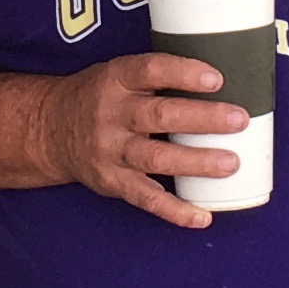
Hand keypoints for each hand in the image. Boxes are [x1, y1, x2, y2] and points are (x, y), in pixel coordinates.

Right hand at [29, 52, 243, 230]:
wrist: (49, 129)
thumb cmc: (98, 97)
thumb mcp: (117, 74)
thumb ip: (157, 77)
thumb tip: (221, 81)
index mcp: (116, 80)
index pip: (150, 70)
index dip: (183, 73)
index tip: (216, 79)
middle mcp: (112, 114)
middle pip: (160, 115)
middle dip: (203, 118)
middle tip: (239, 120)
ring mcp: (111, 151)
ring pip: (156, 158)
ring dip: (196, 162)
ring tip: (230, 163)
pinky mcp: (112, 182)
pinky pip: (146, 199)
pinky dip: (175, 211)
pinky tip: (202, 217)